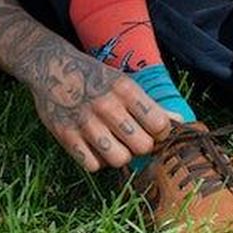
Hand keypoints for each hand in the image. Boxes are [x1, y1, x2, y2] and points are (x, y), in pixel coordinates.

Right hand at [27, 45, 172, 171]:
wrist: (51, 67)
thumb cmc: (95, 77)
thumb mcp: (125, 83)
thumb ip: (151, 104)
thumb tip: (181, 121)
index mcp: (126, 90)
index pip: (159, 123)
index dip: (162, 132)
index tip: (155, 130)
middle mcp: (107, 106)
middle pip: (143, 146)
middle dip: (143, 146)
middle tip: (135, 139)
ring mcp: (85, 122)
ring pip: (120, 159)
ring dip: (121, 156)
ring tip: (116, 145)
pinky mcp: (65, 135)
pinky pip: (92, 165)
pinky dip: (97, 161)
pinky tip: (96, 148)